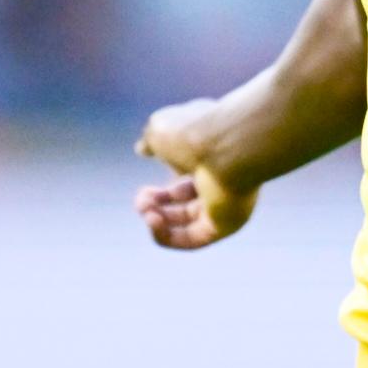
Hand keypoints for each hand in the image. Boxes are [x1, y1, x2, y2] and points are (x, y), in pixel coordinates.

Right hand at [134, 99, 257, 249]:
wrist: (227, 144)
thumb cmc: (195, 132)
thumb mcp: (161, 128)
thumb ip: (151, 140)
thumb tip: (143, 148)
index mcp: (211, 149)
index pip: (185, 169)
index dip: (162, 175)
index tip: (145, 171)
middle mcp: (222, 175)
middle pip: (184, 199)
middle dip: (155, 201)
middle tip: (141, 200)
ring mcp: (225, 201)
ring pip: (186, 221)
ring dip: (157, 220)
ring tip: (145, 210)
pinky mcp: (226, 225)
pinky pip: (193, 239)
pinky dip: (168, 235)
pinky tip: (152, 221)